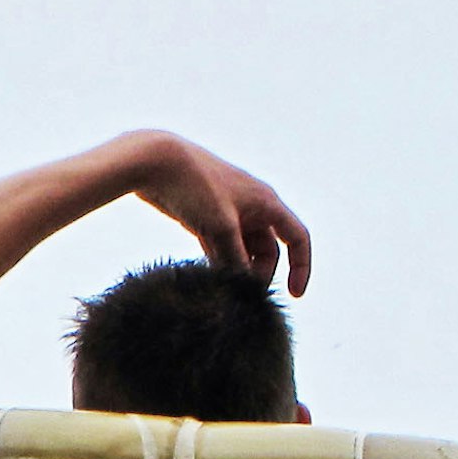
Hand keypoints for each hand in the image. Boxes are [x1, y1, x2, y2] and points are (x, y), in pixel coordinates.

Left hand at [128, 133, 310, 297]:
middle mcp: (253, 206)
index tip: (293, 295)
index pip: (297, 238)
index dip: (301, 267)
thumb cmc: (195, 187)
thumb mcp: (221, 228)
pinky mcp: (206, 218)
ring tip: (223, 292)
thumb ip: (235, 260)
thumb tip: (242, 287)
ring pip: (242, 250)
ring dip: (237, 271)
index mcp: (267, 202)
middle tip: (241, 297)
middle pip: (267, 250)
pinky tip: (207, 280)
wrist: (156, 161)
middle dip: (259, 274)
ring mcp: (229, 212)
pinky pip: (221, 247)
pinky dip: (218, 263)